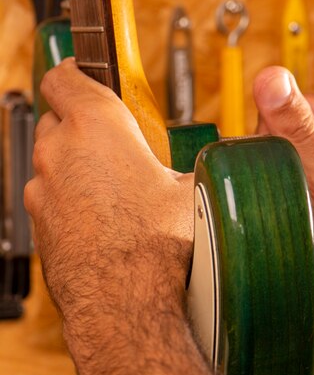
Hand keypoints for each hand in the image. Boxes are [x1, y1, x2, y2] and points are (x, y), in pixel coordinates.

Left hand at [25, 58, 239, 374]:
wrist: (124, 303)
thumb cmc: (157, 244)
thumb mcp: (192, 189)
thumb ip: (192, 164)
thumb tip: (215, 163)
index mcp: (97, 125)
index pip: (65, 76)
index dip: (75, 71)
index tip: (85, 73)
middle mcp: (60, 151)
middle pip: (58, 116)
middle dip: (80, 120)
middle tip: (112, 138)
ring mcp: (44, 187)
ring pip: (52, 157)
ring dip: (73, 160)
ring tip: (111, 183)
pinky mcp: (39, 220)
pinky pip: (49, 193)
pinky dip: (66, 194)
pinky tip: (99, 214)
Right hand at [253, 66, 313, 346]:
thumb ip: (296, 129)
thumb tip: (269, 78)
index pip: (285, 107)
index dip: (276, 144)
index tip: (292, 175)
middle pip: (283, 125)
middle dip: (282, 163)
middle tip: (309, 193)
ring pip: (285, 147)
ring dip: (288, 176)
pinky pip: (295, 163)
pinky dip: (293, 184)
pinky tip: (312, 202)